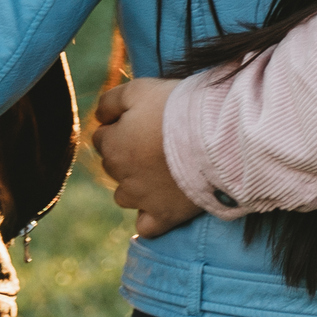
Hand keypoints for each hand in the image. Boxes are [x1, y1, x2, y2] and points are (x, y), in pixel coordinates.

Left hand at [91, 77, 200, 229]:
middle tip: (161, 141)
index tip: (147, 121)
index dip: (122, 127)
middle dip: (130, 155)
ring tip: (165, 171)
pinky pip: (147, 227)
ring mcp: (142, 199)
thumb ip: (110, 101)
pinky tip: (162, 206)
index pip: (102, 137)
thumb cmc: (179, 108)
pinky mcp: (165, 215)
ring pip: (125, 196)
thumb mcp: (139, 89)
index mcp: (112, 144)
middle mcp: (120, 175)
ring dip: (136, 185)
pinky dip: (151, 217)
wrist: (216, 136)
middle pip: (114, 166)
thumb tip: (99, 116)